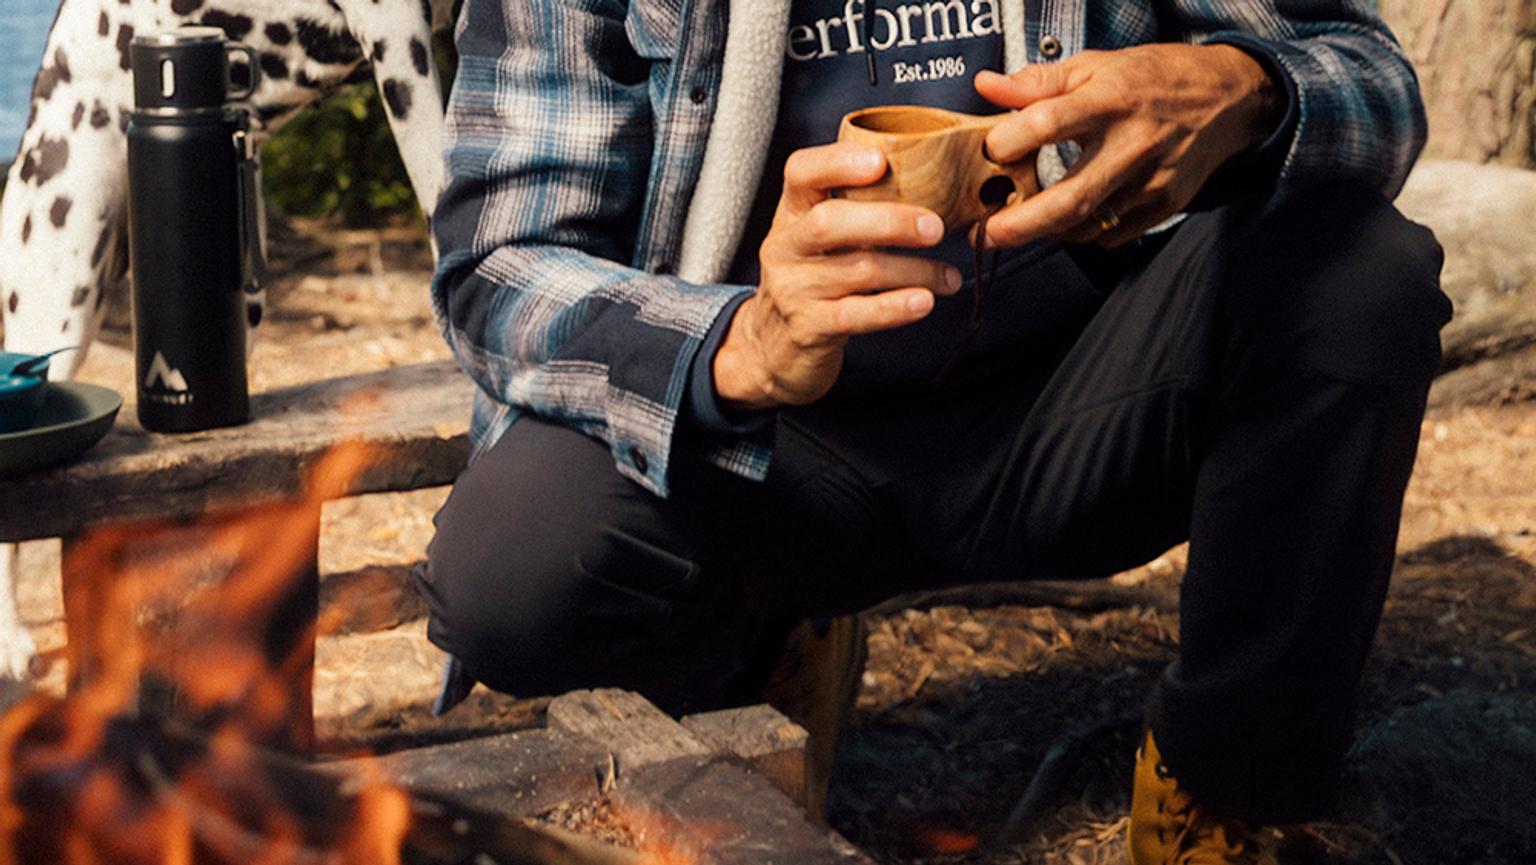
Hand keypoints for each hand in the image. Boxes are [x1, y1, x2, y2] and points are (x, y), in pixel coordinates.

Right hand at [713, 143, 962, 409]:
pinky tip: (924, 301)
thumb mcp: (822, 241)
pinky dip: (895, 307)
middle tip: (935, 228)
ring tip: (949, 277)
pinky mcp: (808, 328)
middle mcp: (786, 247)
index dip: (837, 162)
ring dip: (914, 271)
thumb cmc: (815, 282)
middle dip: (889, 222)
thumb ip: (858, 212)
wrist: (775, 348)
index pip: (801, 172)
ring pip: (857, 271)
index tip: (879, 162)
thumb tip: (937, 187)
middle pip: (829, 222)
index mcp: (792, 214)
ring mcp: (793, 289)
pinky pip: (856, 314)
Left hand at [975, 44, 1284, 247]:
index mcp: (1109, 100)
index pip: (1046, 124)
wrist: (1227, 97)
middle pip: (1070, 199)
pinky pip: (1111, 234)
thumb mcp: (1095, 67)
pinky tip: (1070, 217)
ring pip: (1088, 225)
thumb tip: (985, 86)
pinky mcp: (1164, 206)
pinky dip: (1082, 232)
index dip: (1007, 142)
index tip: (988, 152)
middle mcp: (1132, 144)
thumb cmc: (1154, 79)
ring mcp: (1151, 181)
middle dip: (1021, 225)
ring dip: (1046, 231)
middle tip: (986, 234)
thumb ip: (1037, 83)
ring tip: (1021, 222)